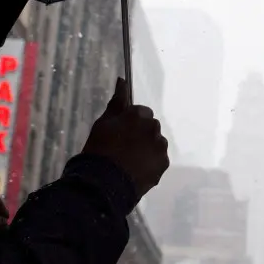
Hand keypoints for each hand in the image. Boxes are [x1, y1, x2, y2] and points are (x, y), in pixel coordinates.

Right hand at [81, 77, 169, 201]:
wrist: (104, 183)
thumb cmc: (99, 149)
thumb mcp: (103, 123)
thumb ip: (116, 102)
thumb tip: (122, 80)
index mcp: (139, 115)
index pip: (140, 113)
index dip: (130, 123)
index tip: (119, 134)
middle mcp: (154, 127)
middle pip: (150, 127)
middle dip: (140, 134)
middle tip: (123, 148)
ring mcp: (160, 147)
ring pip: (155, 143)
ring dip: (147, 147)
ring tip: (130, 161)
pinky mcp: (163, 164)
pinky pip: (158, 159)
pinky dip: (150, 162)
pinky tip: (136, 170)